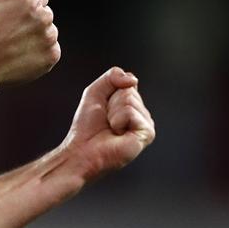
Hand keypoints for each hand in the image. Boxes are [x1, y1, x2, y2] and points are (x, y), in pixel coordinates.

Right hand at [0, 0, 59, 86]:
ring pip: (49, 33)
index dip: (25, 7)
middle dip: (32, 21)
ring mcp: (50, 39)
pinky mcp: (52, 56)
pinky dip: (41, 53)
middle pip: (46, 15)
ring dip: (37, 37)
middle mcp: (45, 18)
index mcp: (33, 1)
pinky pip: (51, 50)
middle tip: (12, 32)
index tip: (12, 18)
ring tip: (17, 44)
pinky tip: (23, 55)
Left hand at [59, 67, 154, 182]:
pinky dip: (117, 120)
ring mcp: (146, 125)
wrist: (82, 151)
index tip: (103, 109)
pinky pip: (130, 112)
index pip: (128, 82)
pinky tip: (117, 134)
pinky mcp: (146, 134)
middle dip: (111, 103)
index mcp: (133, 105)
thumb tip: (133, 79)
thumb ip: (112, 76)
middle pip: (128, 90)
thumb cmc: (88, 127)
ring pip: (129, 99)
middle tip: (106, 121)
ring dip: (113, 113)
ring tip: (111, 128)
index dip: (109, 93)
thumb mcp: (95, 92)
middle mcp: (142, 114)